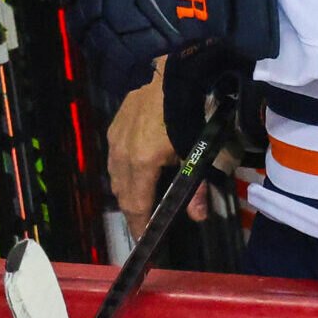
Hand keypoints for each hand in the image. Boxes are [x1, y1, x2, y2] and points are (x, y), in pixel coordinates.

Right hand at [108, 61, 205, 234]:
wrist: (177, 74)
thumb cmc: (195, 115)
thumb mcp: (203, 155)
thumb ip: (198, 188)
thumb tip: (198, 218)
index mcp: (142, 163)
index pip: (136, 204)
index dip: (140, 225)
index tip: (144, 242)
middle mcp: (121, 154)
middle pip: (122, 193)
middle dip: (132, 212)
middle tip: (144, 226)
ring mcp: (115, 139)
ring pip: (115, 176)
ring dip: (126, 192)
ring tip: (138, 203)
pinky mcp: (114, 126)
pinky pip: (114, 158)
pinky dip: (123, 172)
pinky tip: (134, 172)